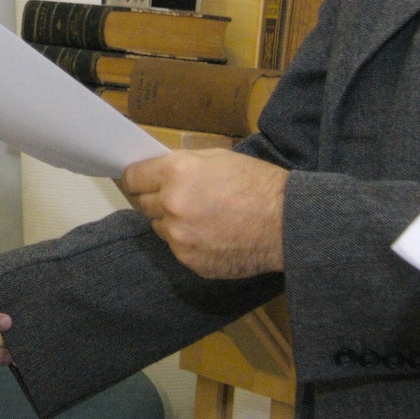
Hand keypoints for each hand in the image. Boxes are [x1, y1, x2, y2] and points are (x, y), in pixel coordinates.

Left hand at [119, 149, 286, 278]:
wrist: (286, 224)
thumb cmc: (258, 184)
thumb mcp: (219, 157)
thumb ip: (183, 164)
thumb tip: (159, 171)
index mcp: (176, 173)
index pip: (133, 178)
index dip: (138, 178)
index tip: (142, 181)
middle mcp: (171, 205)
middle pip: (143, 204)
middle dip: (157, 199)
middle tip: (182, 197)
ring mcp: (179, 237)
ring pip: (160, 228)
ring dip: (173, 222)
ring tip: (203, 217)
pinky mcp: (190, 261)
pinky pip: (178, 249)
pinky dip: (189, 242)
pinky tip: (213, 235)